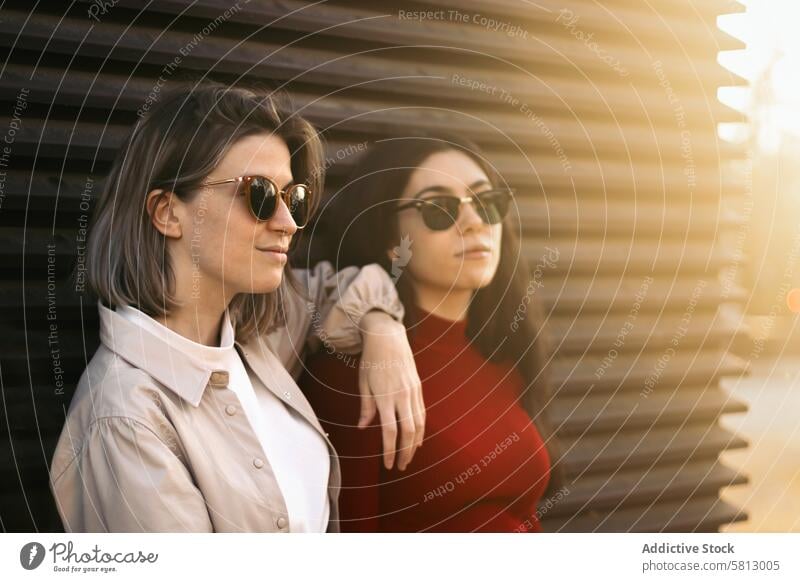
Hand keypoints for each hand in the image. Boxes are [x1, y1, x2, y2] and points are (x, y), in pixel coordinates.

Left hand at [358, 311, 424, 470]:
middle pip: (408, 432)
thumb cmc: (372, 360)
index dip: (389, 451)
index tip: (387, 464)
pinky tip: (418, 439)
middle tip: (400, 466)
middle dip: (405, 453)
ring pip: (419, 425)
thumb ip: (366, 407)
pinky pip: (422, 413)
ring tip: (409, 457)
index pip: (389, 431)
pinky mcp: (418, 388)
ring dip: (415, 444)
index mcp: (385, 397)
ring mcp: (412, 392)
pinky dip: (421, 429)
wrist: (388, 337)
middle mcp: (401, 396)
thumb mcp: (363, 383)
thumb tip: (363, 427)